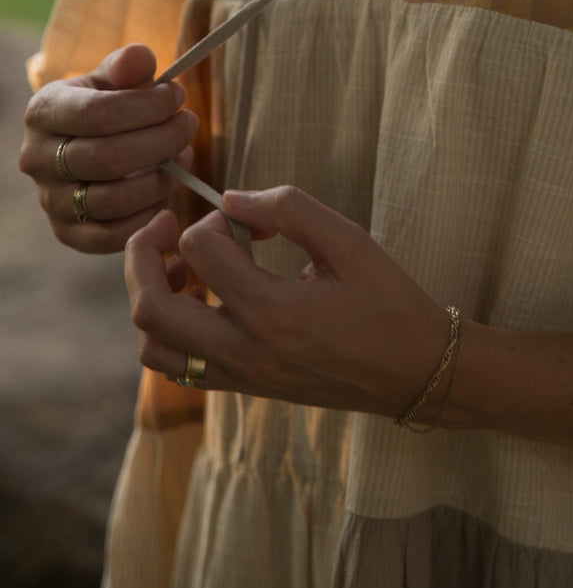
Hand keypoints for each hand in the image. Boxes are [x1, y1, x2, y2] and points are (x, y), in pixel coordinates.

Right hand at [19, 43, 197, 253]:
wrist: (86, 143)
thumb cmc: (107, 104)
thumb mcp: (114, 78)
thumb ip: (128, 66)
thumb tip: (140, 57)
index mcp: (44, 112)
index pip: (97, 113)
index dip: (147, 106)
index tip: (179, 96)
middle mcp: (36, 159)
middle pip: (107, 158)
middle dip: (161, 141)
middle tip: (189, 124)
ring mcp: (49, 200)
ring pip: (111, 200)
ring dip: (160, 180)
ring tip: (184, 157)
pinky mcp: (68, 233)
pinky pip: (111, 236)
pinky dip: (147, 218)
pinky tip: (169, 193)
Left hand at [125, 187, 449, 418]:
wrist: (416, 371)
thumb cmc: (388, 300)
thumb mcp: (349, 239)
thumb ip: (289, 208)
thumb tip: (234, 198)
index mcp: (272, 311)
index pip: (201, 249)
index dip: (213, 217)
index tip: (244, 215)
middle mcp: (246, 352)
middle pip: (151, 309)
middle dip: (142, 257)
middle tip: (162, 226)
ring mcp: (241, 377)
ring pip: (154, 347)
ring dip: (152, 299)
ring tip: (182, 266)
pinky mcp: (245, 389)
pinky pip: (180, 368)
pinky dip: (172, 331)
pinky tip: (203, 300)